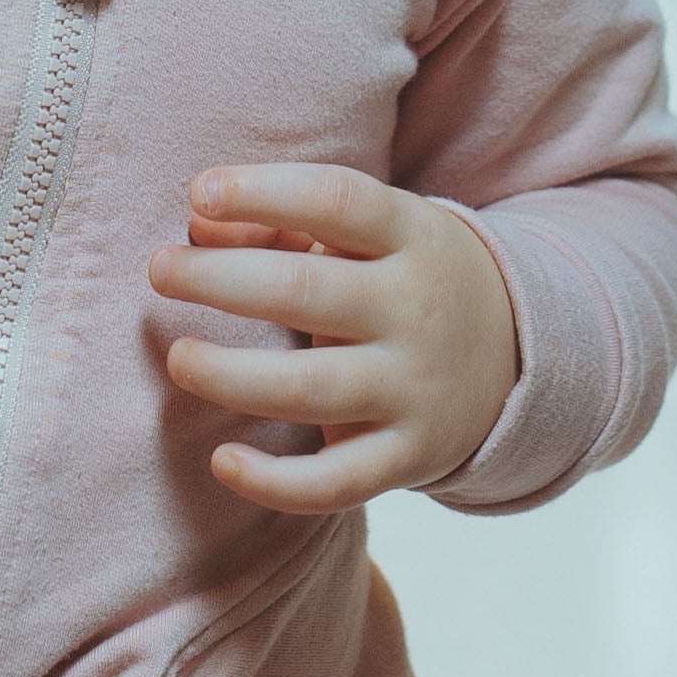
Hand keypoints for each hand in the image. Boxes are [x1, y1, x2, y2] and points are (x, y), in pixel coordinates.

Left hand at [148, 160, 520, 510]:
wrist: (517, 357)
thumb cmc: (404, 279)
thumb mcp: (370, 236)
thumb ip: (282, 224)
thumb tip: (197, 224)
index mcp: (412, 236)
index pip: (337, 201)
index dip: (265, 193)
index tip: (199, 192)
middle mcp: (417, 311)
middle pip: (307, 294)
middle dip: (219, 281)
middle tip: (160, 271)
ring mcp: (414, 388)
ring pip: (310, 389)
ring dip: (229, 375)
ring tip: (179, 359)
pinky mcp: (407, 457)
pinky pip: (335, 483)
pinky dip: (274, 483)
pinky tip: (222, 459)